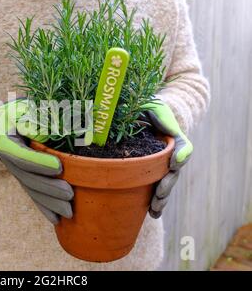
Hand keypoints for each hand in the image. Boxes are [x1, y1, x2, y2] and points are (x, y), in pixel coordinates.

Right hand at [0, 100, 72, 223]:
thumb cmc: (15, 113)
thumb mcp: (21, 108)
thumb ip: (34, 115)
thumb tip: (48, 123)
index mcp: (6, 141)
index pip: (23, 155)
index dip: (40, 163)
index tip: (59, 167)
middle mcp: (8, 160)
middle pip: (29, 178)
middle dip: (50, 188)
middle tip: (70, 194)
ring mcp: (15, 172)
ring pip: (32, 190)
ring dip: (50, 203)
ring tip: (69, 212)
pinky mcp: (23, 179)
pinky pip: (32, 195)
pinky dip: (44, 208)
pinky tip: (56, 221)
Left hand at [142, 100, 193, 218]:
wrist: (136, 112)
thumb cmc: (146, 107)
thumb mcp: (154, 107)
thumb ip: (162, 117)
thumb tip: (172, 134)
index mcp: (173, 137)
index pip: (184, 148)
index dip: (181, 156)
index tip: (174, 163)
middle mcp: (169, 154)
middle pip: (173, 173)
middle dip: (167, 185)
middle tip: (159, 195)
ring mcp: (159, 164)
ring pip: (165, 184)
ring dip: (161, 198)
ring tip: (154, 211)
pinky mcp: (148, 171)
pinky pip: (153, 186)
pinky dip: (153, 201)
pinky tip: (151, 213)